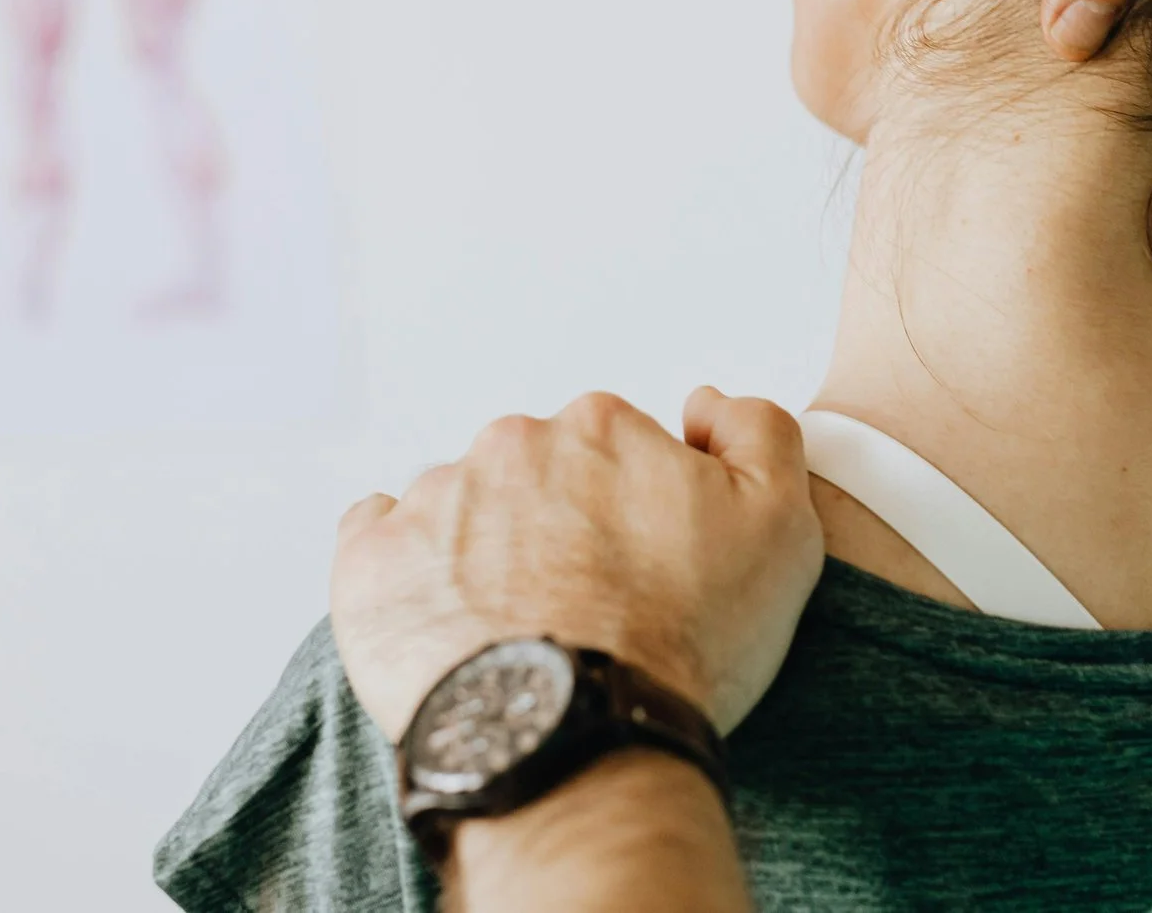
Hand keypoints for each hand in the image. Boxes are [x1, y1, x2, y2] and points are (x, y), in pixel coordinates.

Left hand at [329, 387, 823, 740]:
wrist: (579, 746)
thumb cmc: (680, 646)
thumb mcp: (781, 528)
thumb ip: (759, 432)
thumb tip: (702, 404)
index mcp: (600, 427)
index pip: (614, 451)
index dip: (633, 513)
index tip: (642, 571)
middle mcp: (509, 446)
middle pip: (534, 476)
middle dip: (555, 528)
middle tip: (584, 610)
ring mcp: (432, 502)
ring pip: (460, 511)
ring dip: (483, 554)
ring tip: (517, 633)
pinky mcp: (370, 564)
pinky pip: (377, 540)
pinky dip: (406, 570)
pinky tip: (442, 618)